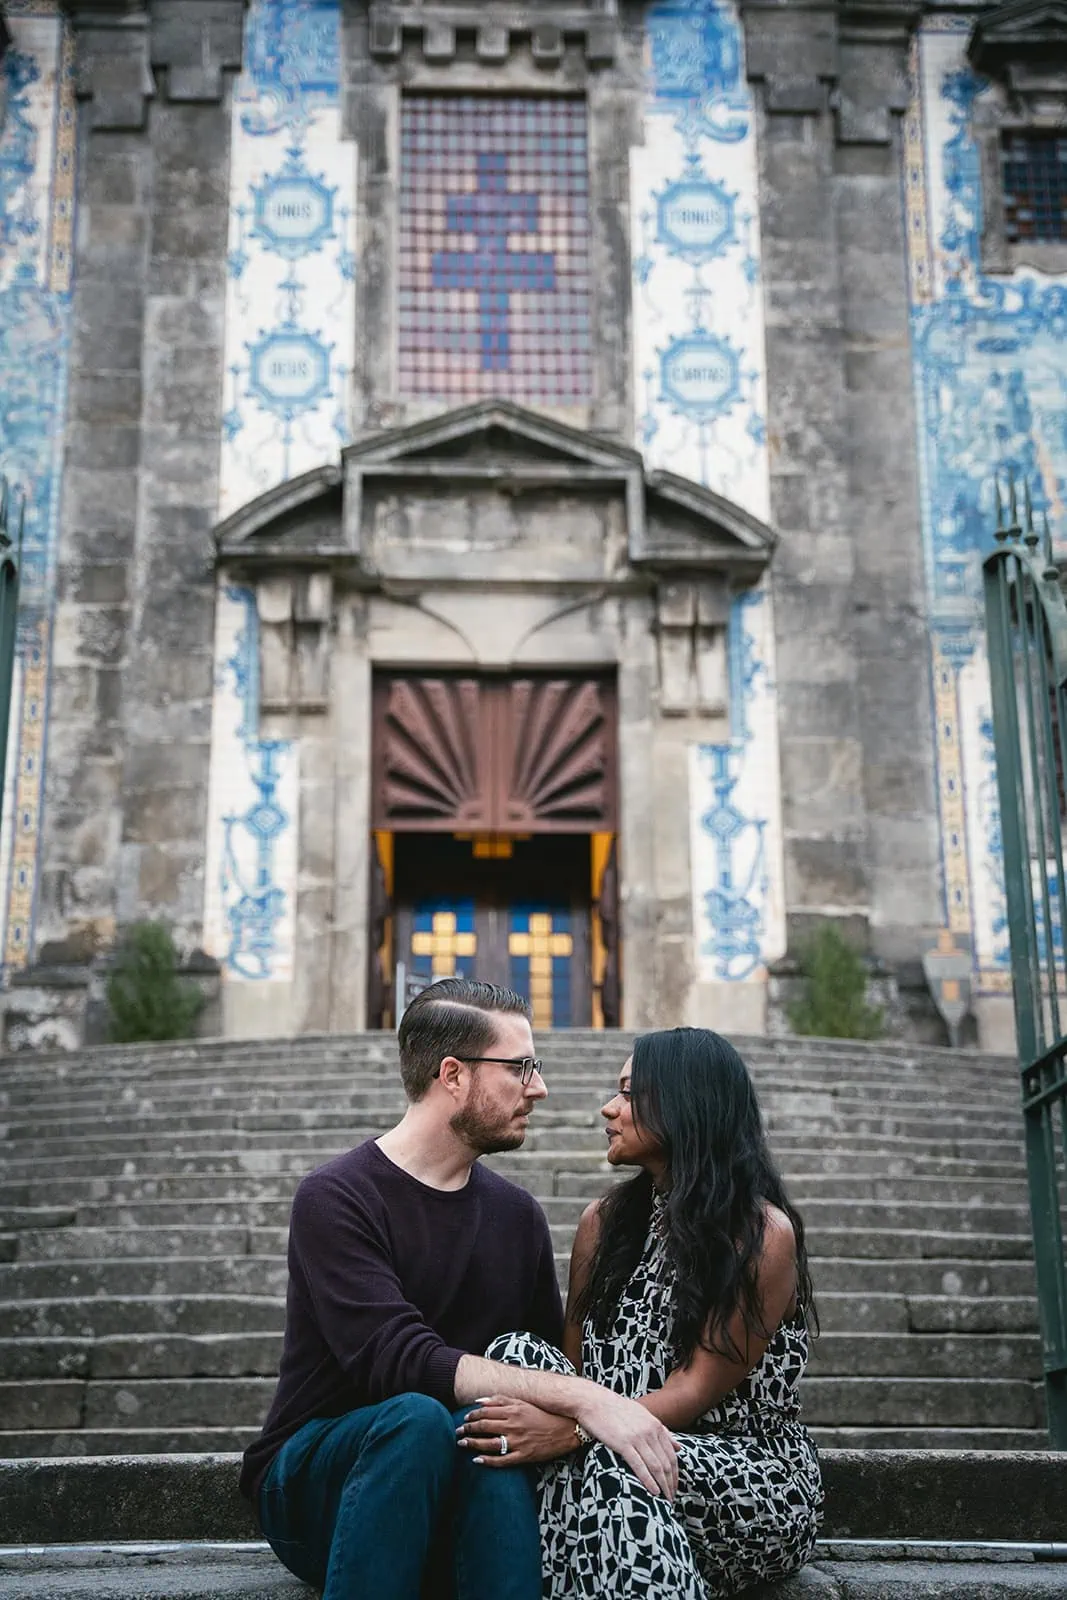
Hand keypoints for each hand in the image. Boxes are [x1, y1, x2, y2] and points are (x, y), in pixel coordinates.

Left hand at [456, 1398, 577, 1465]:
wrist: (565, 1429)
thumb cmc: (542, 1414)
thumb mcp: (523, 1402)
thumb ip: (501, 1400)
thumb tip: (479, 1402)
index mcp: (514, 1410)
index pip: (485, 1412)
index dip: (472, 1416)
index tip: (464, 1419)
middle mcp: (514, 1425)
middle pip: (484, 1427)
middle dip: (467, 1429)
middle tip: (457, 1432)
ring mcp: (518, 1442)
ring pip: (489, 1444)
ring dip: (472, 1444)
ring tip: (461, 1444)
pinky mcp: (523, 1456)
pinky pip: (502, 1461)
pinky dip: (487, 1461)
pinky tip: (476, 1460)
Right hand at [575, 1389, 679, 1500]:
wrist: (593, 1401)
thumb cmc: (616, 1409)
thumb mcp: (642, 1415)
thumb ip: (662, 1431)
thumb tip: (678, 1446)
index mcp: (655, 1425)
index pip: (672, 1455)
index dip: (675, 1474)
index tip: (675, 1486)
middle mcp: (650, 1431)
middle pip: (666, 1463)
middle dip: (671, 1483)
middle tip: (672, 1499)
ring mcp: (637, 1438)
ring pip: (656, 1467)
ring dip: (663, 1486)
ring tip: (665, 1500)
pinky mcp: (623, 1444)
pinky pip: (640, 1466)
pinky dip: (649, 1481)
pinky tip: (654, 1491)